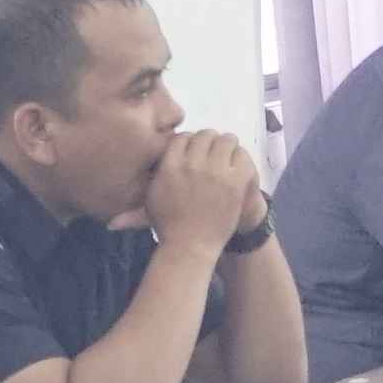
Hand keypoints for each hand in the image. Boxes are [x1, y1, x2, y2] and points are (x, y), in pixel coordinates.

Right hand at [145, 127, 260, 249]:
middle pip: (205, 135)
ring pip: (226, 140)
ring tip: (227, 158)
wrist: (191, 246)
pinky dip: (241, 158)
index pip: (183, 137)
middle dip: (209, 142)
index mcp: (170, 164)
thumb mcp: (151, 199)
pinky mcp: (235, 181)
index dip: (190, 142)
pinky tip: (238, 167)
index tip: (194, 151)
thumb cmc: (168, 225)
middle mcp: (192, 163)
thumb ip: (150, 180)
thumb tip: (140, 180)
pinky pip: (242, 155)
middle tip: (212, 154)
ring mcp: (215, 171)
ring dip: (227, 146)